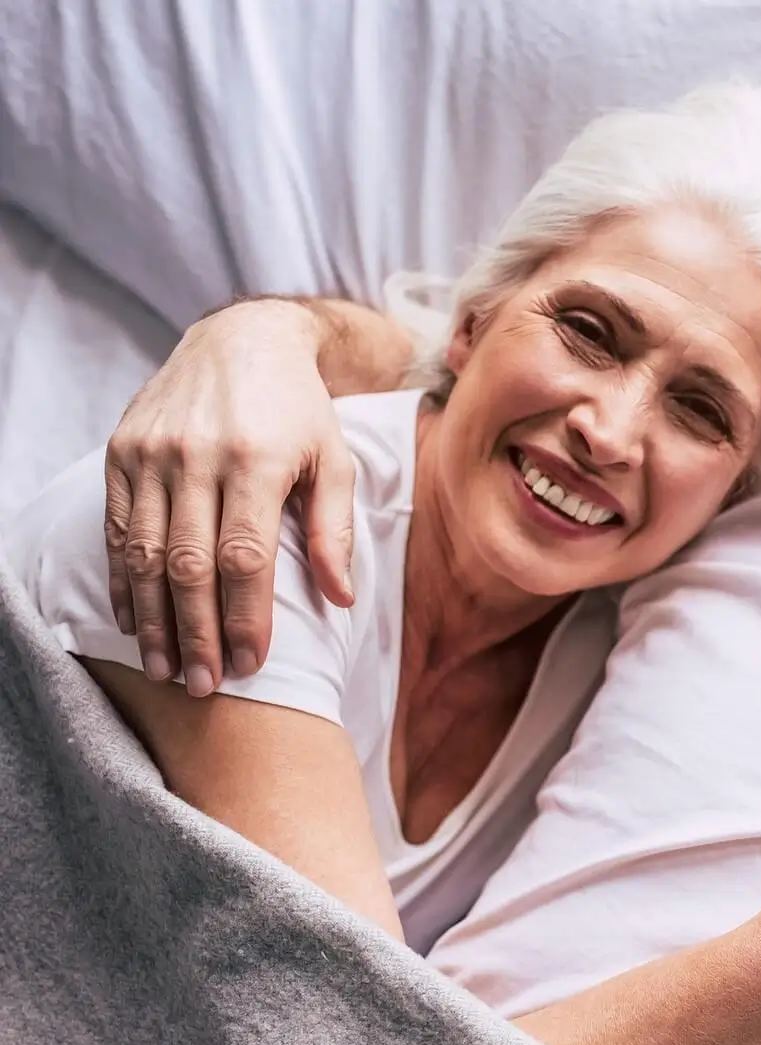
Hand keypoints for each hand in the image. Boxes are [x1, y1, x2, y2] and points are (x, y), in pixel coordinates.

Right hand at [104, 298, 355, 695]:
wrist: (242, 340)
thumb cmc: (300, 410)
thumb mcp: (335, 460)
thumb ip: (334, 530)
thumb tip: (340, 599)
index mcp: (255, 460)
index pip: (244, 558)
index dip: (245, 617)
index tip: (250, 665)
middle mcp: (196, 456)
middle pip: (188, 564)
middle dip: (197, 632)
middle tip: (206, 686)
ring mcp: (151, 453)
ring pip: (144, 553)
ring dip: (154, 619)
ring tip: (166, 669)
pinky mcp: (122, 452)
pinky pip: (118, 528)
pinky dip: (124, 579)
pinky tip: (135, 620)